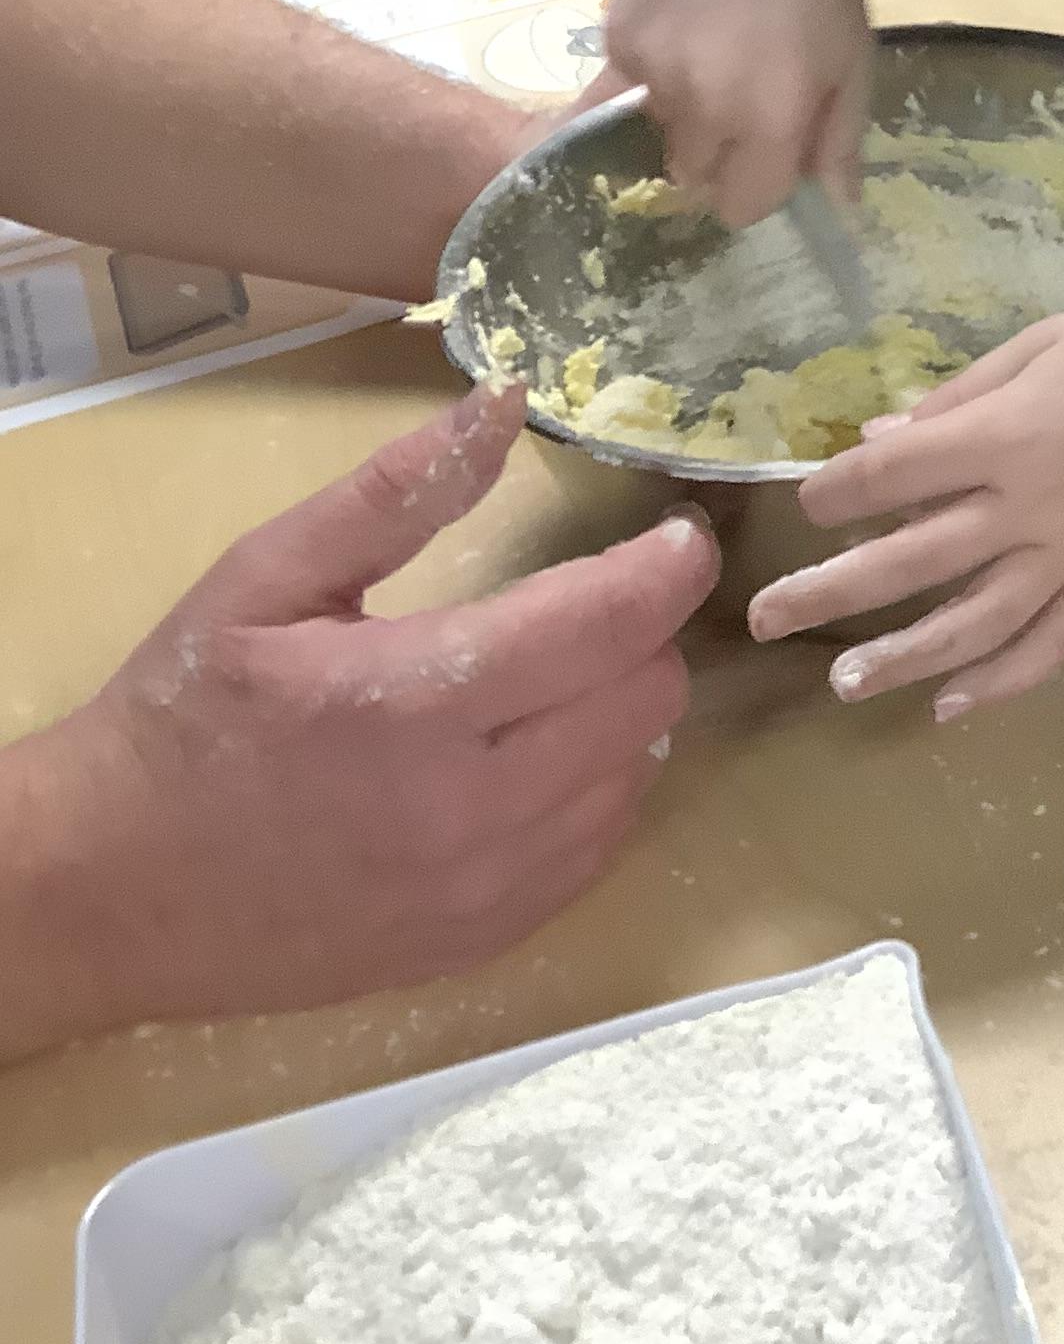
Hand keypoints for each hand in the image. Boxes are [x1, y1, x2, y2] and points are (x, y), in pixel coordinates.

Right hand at [0, 382, 720, 1057]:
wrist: (104, 892)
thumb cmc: (183, 715)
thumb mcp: (269, 576)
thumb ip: (397, 492)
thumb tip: (504, 402)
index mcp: (416, 701)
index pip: (605, 624)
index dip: (666, 569)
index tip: (679, 534)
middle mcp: (470, 806)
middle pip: (645, 698)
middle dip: (637, 636)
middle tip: (588, 605)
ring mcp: (482, 888)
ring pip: (634, 776)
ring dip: (619, 715)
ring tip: (551, 681)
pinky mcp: (479, 941)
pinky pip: (596, 852)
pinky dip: (591, 792)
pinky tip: (533, 760)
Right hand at [600, 0, 872, 228]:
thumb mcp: (852, 66)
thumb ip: (839, 144)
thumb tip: (838, 211)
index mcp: (770, 123)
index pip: (743, 206)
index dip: (756, 189)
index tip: (765, 160)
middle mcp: (704, 110)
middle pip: (694, 176)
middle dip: (717, 156)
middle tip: (737, 108)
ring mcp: (653, 74)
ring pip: (656, 133)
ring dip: (680, 116)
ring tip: (708, 63)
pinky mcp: (618, 39)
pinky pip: (623, 87)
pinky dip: (647, 73)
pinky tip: (676, 37)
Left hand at [746, 311, 1063, 720]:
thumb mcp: (1033, 348)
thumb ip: (954, 399)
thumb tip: (878, 439)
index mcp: (1000, 438)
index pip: (895, 475)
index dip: (839, 492)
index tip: (807, 505)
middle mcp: (1023, 509)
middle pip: (913, 560)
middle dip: (832, 591)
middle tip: (767, 618)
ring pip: (975, 623)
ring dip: (905, 658)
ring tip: (844, 686)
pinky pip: (1051, 646)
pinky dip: (1002, 682)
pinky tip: (950, 708)